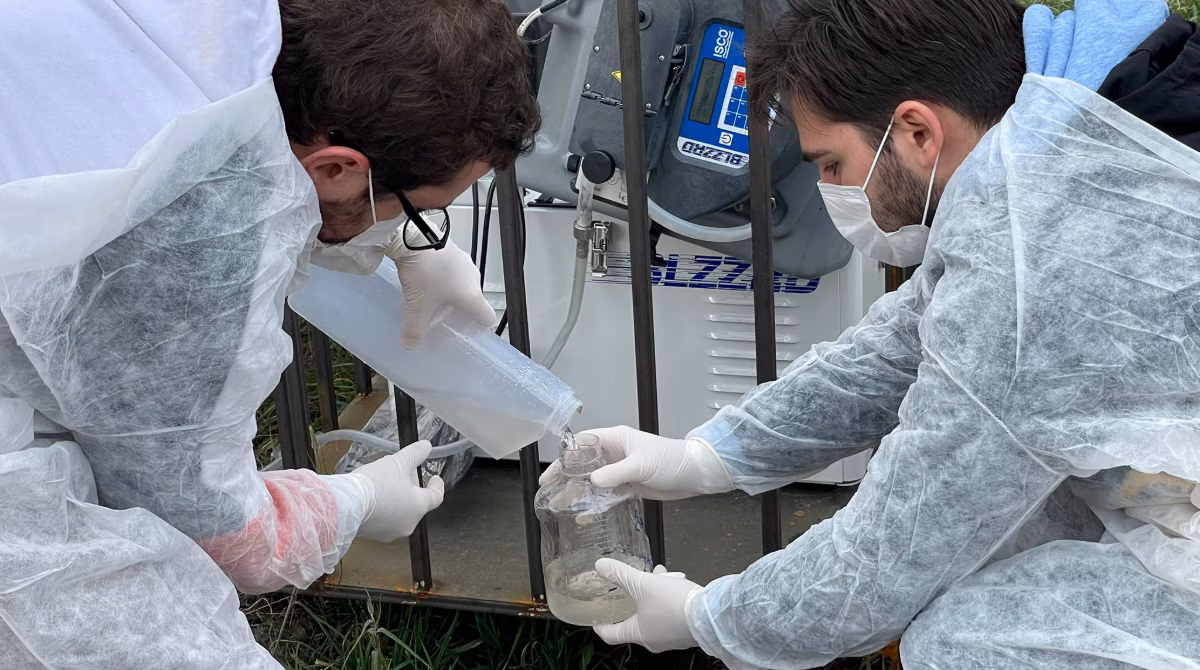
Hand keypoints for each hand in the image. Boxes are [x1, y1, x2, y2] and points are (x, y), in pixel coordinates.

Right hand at [347, 440, 444, 542]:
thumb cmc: (376, 484)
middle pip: (416, 503)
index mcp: (418, 507)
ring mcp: (389, 533)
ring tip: (384, 481)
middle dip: (411, 486)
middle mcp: (408, 524)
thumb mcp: (398, 462)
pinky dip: (383, 508)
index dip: (437, 485)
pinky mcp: (372, 535)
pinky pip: (383, 519)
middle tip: (402, 471)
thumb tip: (426, 446)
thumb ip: (415, 454)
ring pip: (399, 512)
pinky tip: (372, 495)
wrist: (345, 505)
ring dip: (396, 497)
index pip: (436, 497)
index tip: (434, 478)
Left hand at [388, 238, 494, 348]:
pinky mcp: (451, 250)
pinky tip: (423, 278)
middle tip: (439, 317)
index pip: (488, 317)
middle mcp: (472, 278)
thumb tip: (410, 344)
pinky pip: (451, 270)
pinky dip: (441, 277)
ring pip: (461, 284)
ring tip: (428, 297)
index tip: (467, 331)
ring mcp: (463, 262)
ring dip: (448, 292)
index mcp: (472, 295)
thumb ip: (414, 329)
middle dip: (457, 311)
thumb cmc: (425, 271)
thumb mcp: (417, 306)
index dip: (479, 327)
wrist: (414, 238)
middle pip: (471, 301)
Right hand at [539, 426, 732, 500]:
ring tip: (561, 506)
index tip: (552, 472)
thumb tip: (593, 481)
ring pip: (593, 481)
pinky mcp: (629, 485)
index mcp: (615, 439)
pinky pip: (606, 494)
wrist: (694, 474)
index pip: (582, 443)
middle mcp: (615, 453)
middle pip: (583, 464)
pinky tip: (585, 516)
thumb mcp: (641, 464)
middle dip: (566, 477)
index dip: (565, 457)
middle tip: (549, 491)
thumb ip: (616, 473)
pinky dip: (595, 504)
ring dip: (578, 493)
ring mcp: (621, 470)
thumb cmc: (671, 460)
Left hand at [593, 559, 702, 652]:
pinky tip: (672, 581)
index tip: (596, 618)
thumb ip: (620, 575)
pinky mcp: (686, 631)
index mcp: (638, 634)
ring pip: (654, 615)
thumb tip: (601, 566)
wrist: (710, 614)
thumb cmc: (674, 604)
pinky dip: (666, 599)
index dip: (601, 626)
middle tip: (628, 587)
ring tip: (656, 575)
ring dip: (652, 595)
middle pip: (634, 622)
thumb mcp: (642, 584)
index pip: (611, 635)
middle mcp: (653, 640)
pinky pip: (669, 615)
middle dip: (632, 601)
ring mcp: (671, 638)